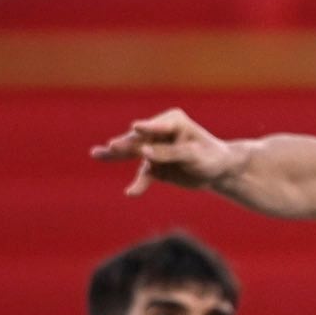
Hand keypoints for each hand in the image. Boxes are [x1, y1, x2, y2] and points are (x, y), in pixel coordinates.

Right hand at [91, 109, 238, 196]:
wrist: (219, 171)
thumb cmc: (211, 157)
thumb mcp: (194, 156)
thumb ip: (169, 153)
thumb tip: (144, 154)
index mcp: (172, 121)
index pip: (157, 127)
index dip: (148, 129)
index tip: (136, 128)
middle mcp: (159, 132)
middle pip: (139, 140)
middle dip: (125, 145)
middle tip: (111, 147)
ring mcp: (154, 149)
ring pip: (134, 154)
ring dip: (116, 156)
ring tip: (96, 154)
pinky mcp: (154, 166)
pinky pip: (144, 175)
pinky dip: (139, 184)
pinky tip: (131, 193)